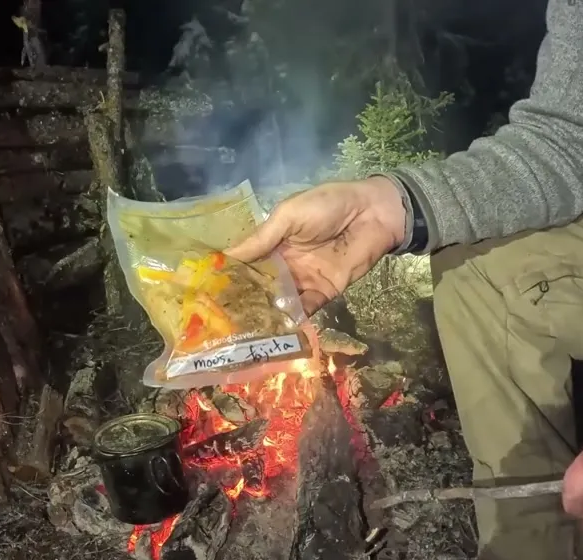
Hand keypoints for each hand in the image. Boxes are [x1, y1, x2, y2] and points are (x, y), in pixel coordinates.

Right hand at [226, 177, 406, 313]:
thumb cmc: (327, 205)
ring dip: (264, 315)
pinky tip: (274, 332)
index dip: (230, 277)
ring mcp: (302, 281)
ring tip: (242, 331)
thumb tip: (224, 256)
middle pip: (260, 287)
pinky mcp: (323, 293)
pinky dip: (291, 321)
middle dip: (243, 302)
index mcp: (272, 243)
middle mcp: (284, 265)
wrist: (373, 213)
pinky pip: (304, 310)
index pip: (246, 264)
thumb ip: (261, 239)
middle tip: (221, 320)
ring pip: (278, 302)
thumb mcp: (288, 215)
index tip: (209, 293)